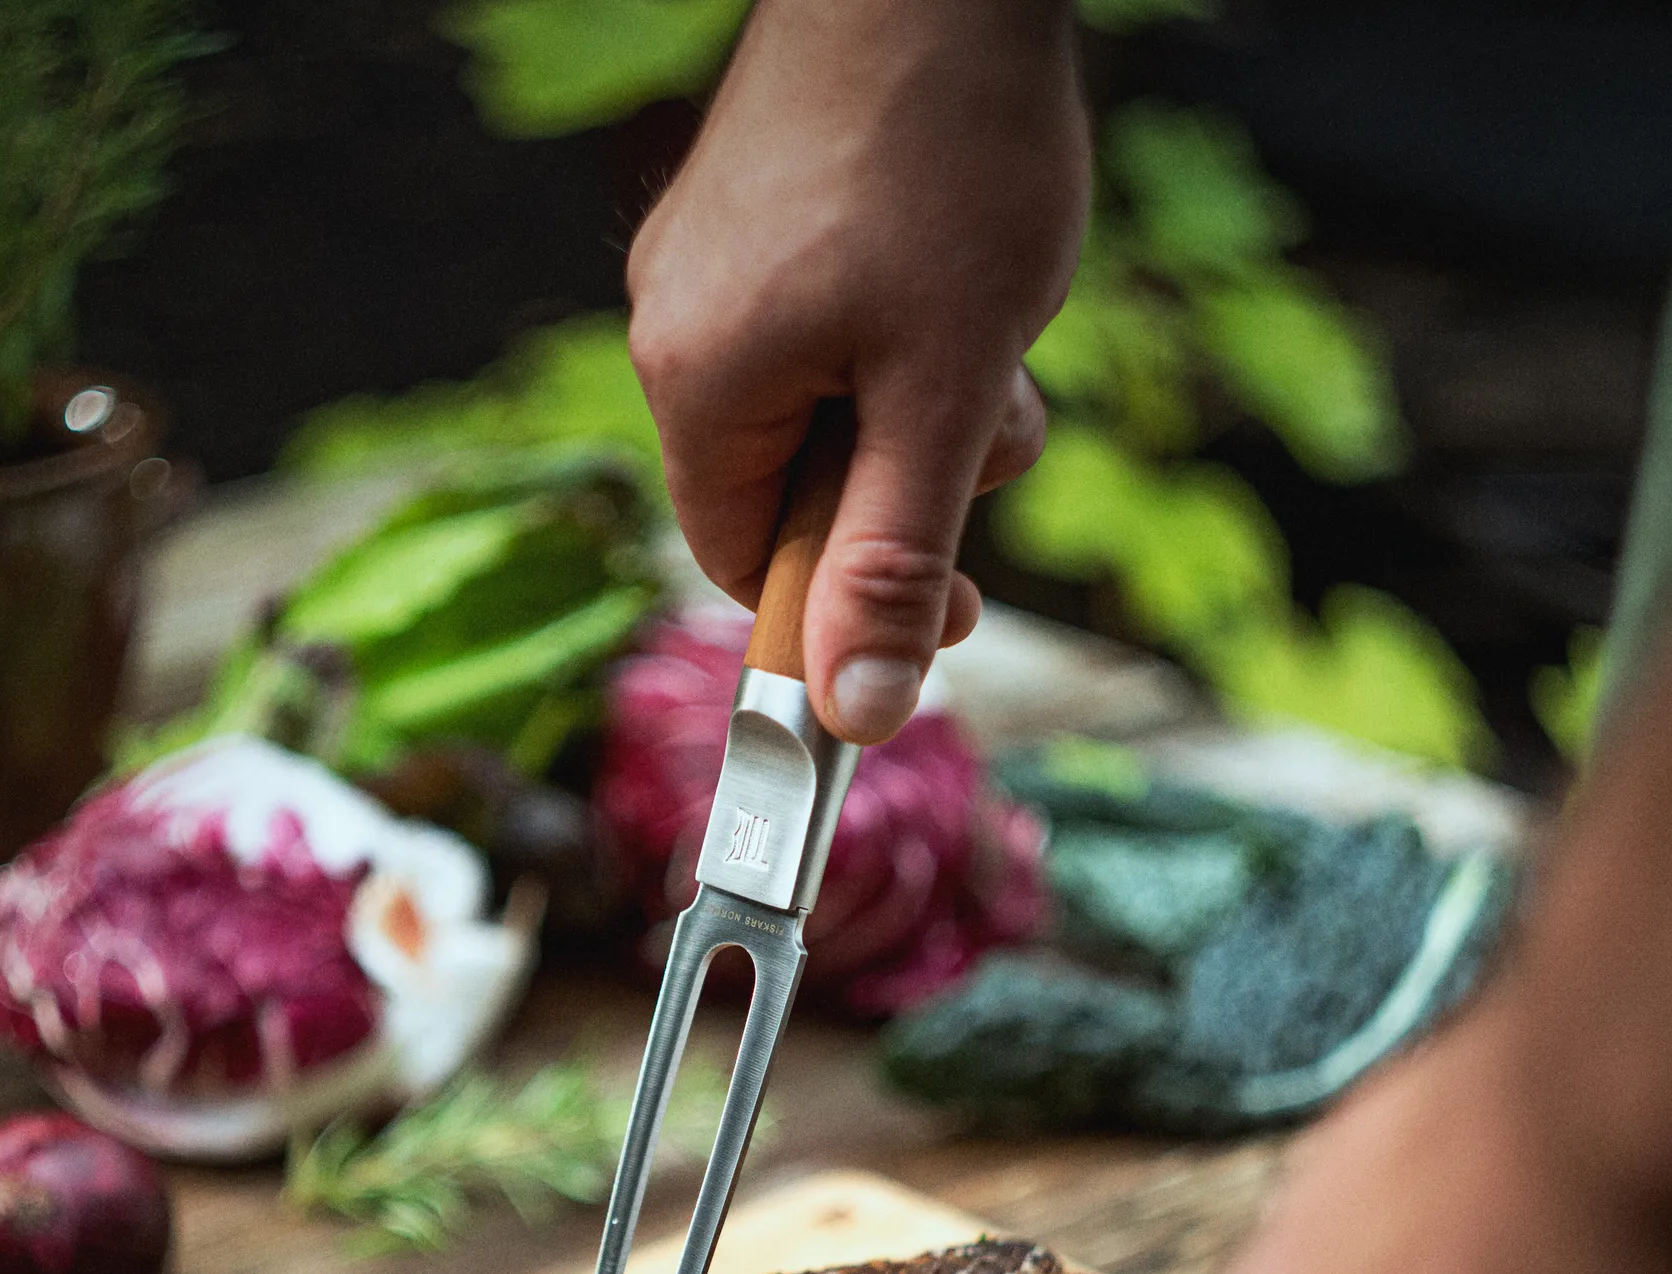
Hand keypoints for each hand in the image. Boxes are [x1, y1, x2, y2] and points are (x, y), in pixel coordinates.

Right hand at [626, 0, 1087, 742]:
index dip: (846, 609)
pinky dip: (907, 338)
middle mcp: (679, 328)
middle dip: (911, 483)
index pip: (748, 567)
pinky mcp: (757, 218)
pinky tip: (965, 273)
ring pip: (827, 410)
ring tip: (992, 327)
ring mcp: (713, 264)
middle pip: (794, 490)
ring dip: (927, 405)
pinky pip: (827, 333)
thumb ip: (895, 560)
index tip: (951, 606)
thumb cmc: (947, 159)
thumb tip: (853, 716)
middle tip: (989, 424)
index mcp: (697, 384)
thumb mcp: (942, 392)